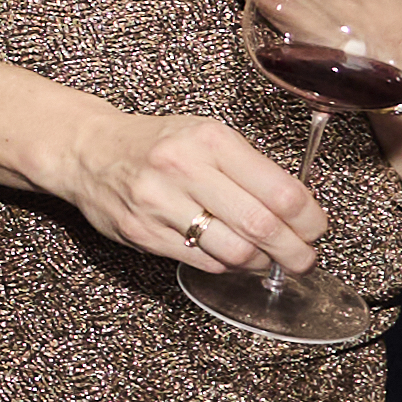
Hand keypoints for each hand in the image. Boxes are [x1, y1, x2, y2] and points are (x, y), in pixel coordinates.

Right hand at [39, 100, 324, 280]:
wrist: (86, 150)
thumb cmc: (155, 144)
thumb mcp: (205, 135)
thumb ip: (249, 168)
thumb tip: (298, 210)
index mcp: (209, 140)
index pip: (281, 191)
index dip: (310, 220)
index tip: (315, 228)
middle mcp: (184, 169)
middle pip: (263, 227)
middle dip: (294, 252)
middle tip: (303, 259)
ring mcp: (159, 204)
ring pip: (235, 252)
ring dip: (260, 263)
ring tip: (265, 259)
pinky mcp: (143, 234)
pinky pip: (204, 263)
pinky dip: (226, 266)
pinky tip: (229, 255)